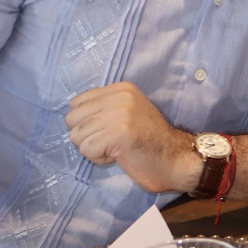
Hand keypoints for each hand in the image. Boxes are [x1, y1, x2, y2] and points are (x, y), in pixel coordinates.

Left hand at [66, 82, 195, 192]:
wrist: (176, 159)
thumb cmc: (149, 141)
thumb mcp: (128, 113)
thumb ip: (104, 107)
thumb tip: (72, 115)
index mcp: (121, 89)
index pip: (76, 103)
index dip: (87, 122)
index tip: (110, 130)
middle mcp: (120, 96)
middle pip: (72, 119)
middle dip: (86, 136)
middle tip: (111, 142)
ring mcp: (119, 113)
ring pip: (77, 136)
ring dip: (93, 149)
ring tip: (117, 148)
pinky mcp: (118, 133)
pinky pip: (87, 150)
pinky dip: (99, 158)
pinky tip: (119, 155)